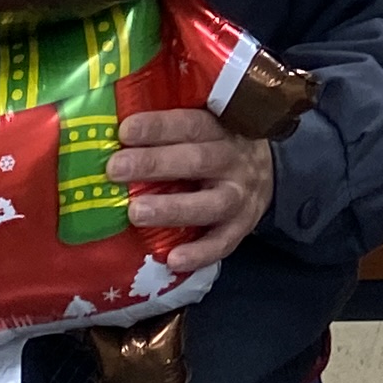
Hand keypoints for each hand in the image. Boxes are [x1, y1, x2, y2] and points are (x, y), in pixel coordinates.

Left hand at [110, 107, 276, 277]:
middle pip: (197, 161)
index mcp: (221, 129)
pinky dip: (199, 253)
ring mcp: (240, 196)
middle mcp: (233, 161)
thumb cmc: (219, 147)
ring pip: (210, 204)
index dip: (159, 127)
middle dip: (155, 164)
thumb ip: (172, 128)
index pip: (191, 124)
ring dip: (173, 209)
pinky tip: (172, 260)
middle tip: (115, 169)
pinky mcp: (241, 227)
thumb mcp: (208, 127)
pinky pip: (223, 243)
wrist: (269, 174)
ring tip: (136, 213)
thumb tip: (114, 123)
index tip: (125, 130)